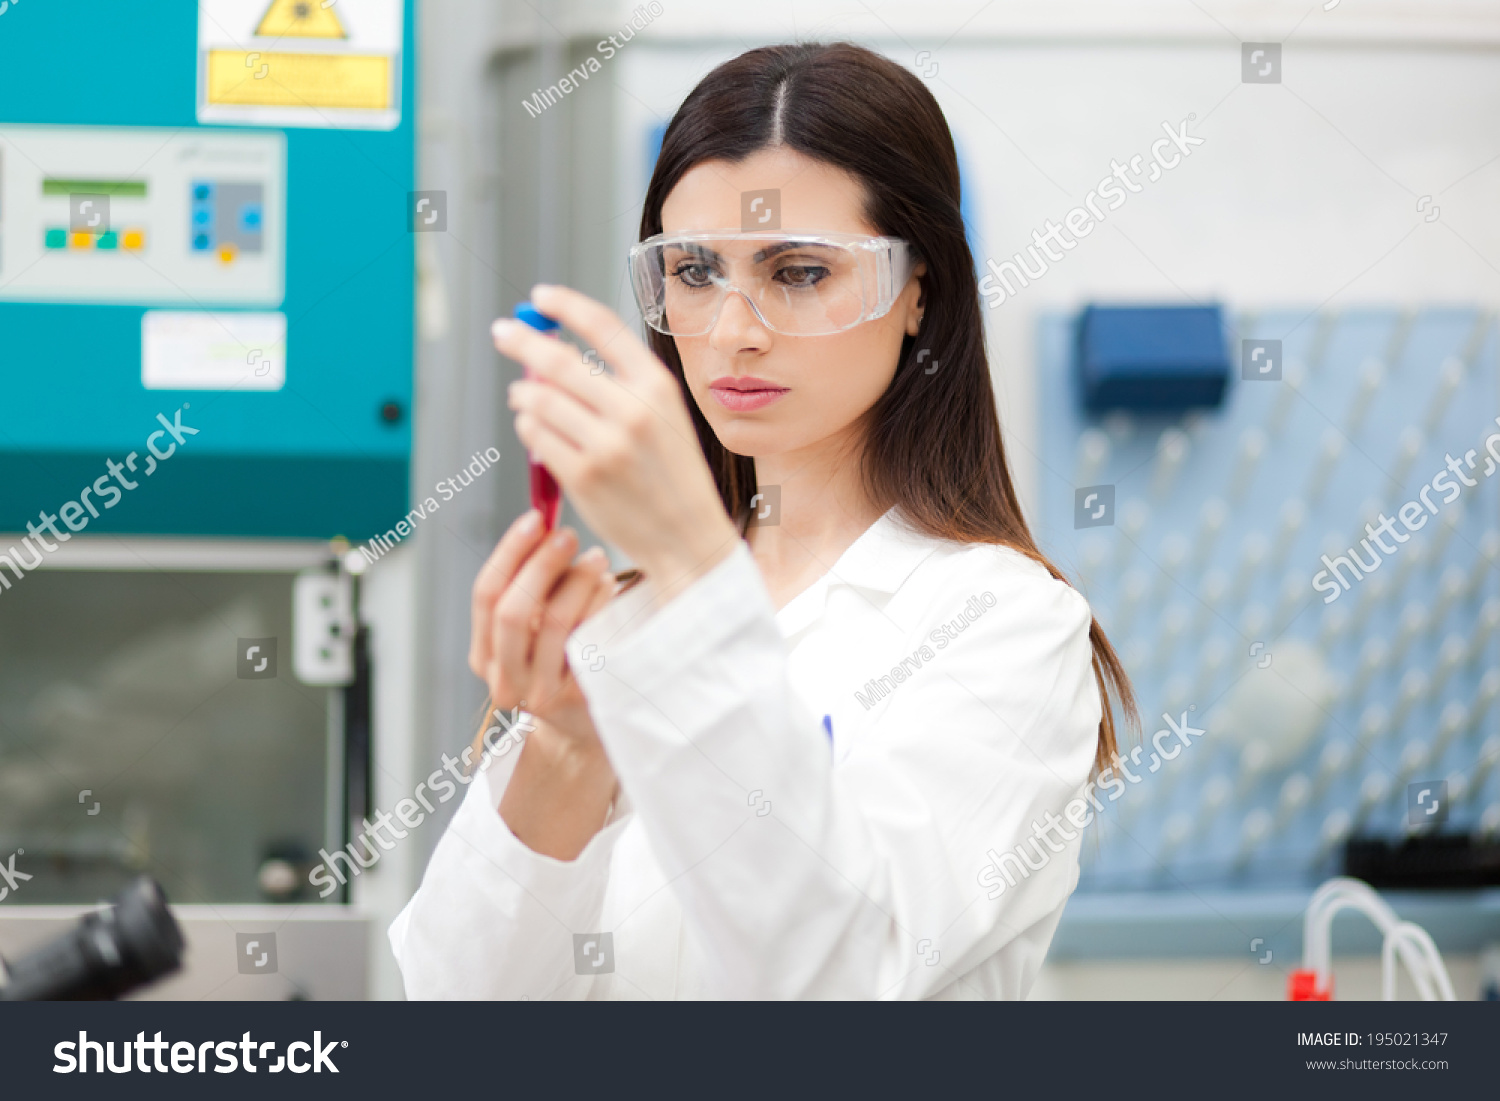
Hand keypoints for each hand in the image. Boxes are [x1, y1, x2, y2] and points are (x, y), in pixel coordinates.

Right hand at [468, 510, 614, 749]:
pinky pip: (589, 639)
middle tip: (567, 535)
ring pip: (554, 624)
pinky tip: (610, 587)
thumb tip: (546, 525)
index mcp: (485, 658)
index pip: (486, 596)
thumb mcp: (533, 631)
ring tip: (595, 559)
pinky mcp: (580, 699)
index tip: (535, 518)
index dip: (510, 552)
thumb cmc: (561, 663)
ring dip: (576, 581)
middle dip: (541, 564)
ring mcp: (542, 695)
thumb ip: (531, 587)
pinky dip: (599, 604)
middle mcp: (506, 682)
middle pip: (512, 612)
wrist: (586, 730)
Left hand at [492, 284, 741, 600]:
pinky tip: (537, 432)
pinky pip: (536, 437)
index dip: (566, 305)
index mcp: (658, 386)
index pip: (603, 327)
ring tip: (523, 396)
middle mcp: (633, 411)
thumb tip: (556, 351)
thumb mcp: (664, 417)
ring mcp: (607, 445)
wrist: (688, 536)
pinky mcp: (583, 476)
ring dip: (523, 394)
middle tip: (503, 332)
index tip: (540, 296)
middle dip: (523, 341)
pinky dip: (529, 428)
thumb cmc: (673, 476)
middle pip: (559, 360)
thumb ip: (620, 384)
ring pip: (539, 400)